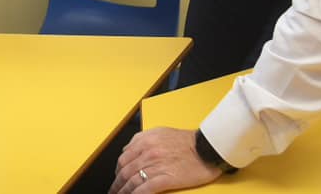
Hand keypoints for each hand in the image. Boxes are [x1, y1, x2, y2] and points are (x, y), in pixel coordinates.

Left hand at [108, 127, 222, 193]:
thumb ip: (143, 139)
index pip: (123, 158)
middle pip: (125, 171)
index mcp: (146, 140)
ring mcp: (157, 165)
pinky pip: (145, 189)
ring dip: (123, 191)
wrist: (206, 147)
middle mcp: (148, 152)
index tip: (116, 177)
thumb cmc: (187, 141)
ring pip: (132, 181)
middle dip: (117, 183)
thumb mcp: (161, 132)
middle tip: (114, 191)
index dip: (117, 170)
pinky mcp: (166, 178)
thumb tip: (128, 150)